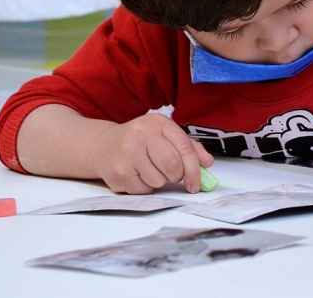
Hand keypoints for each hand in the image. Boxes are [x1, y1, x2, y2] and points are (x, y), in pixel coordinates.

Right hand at [91, 113, 213, 193]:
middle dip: (176, 176)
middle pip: (172, 165)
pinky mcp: (118, 173)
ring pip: (158, 180)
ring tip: (148, 170)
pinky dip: (145, 187)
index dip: (194, 168)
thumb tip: (208, 163)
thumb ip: (189, 147)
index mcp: (157, 123)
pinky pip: (143, 190)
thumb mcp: (164, 136)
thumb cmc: (140, 141)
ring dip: (159, 181)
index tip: (196, 183)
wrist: (104, 146)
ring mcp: (127, 154)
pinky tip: (136, 175)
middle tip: (172, 175)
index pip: (184, 147)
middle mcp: (141, 135)